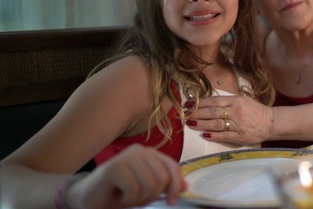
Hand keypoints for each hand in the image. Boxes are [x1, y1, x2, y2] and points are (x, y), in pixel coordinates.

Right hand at [68, 145, 185, 207]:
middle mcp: (140, 151)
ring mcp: (127, 157)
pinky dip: (127, 199)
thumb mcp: (146, 190)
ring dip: (139, 199)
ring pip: (150, 184)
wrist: (87, 198)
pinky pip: (133, 189)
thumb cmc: (117, 193)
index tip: (172, 201)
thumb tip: (186, 186)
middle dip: (152, 196)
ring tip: (127, 197)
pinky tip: (118, 196)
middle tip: (137, 199)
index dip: (176, 185)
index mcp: (150, 154)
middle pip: (162, 178)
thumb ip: (165, 186)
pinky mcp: (115, 167)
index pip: (172, 167)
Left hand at [186, 95, 273, 143]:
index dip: (200, 103)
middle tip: (184, 114)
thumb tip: (210, 101)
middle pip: (212, 112)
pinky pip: (224, 136)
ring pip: (215, 124)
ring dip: (201, 124)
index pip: (214, 101)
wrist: (271, 123)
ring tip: (190, 123)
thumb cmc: (257, 110)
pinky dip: (213, 135)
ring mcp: (237, 124)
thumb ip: (229, 100)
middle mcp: (236, 111)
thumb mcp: (244, 99)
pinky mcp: (239, 136)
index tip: (189, 104)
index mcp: (236, 100)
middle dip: (196, 113)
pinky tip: (204, 134)